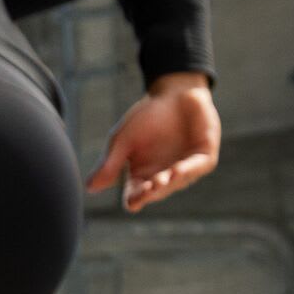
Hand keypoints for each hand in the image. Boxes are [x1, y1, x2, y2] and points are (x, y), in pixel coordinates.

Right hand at [85, 70, 220, 213]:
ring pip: (176, 183)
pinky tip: (177, 170)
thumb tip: (89, 188)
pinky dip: (187, 170)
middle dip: (152, 192)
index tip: (132, 200)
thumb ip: (109, 163)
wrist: (175, 92)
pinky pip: (197, 168)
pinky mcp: (204, 157)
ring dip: (168, 182)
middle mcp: (163, 177)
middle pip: (156, 193)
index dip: (135, 199)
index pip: (136, 196)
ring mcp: (186, 169)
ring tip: (159, 180)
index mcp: (142, 176)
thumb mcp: (123, 139)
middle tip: (147, 189)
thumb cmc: (148, 116)